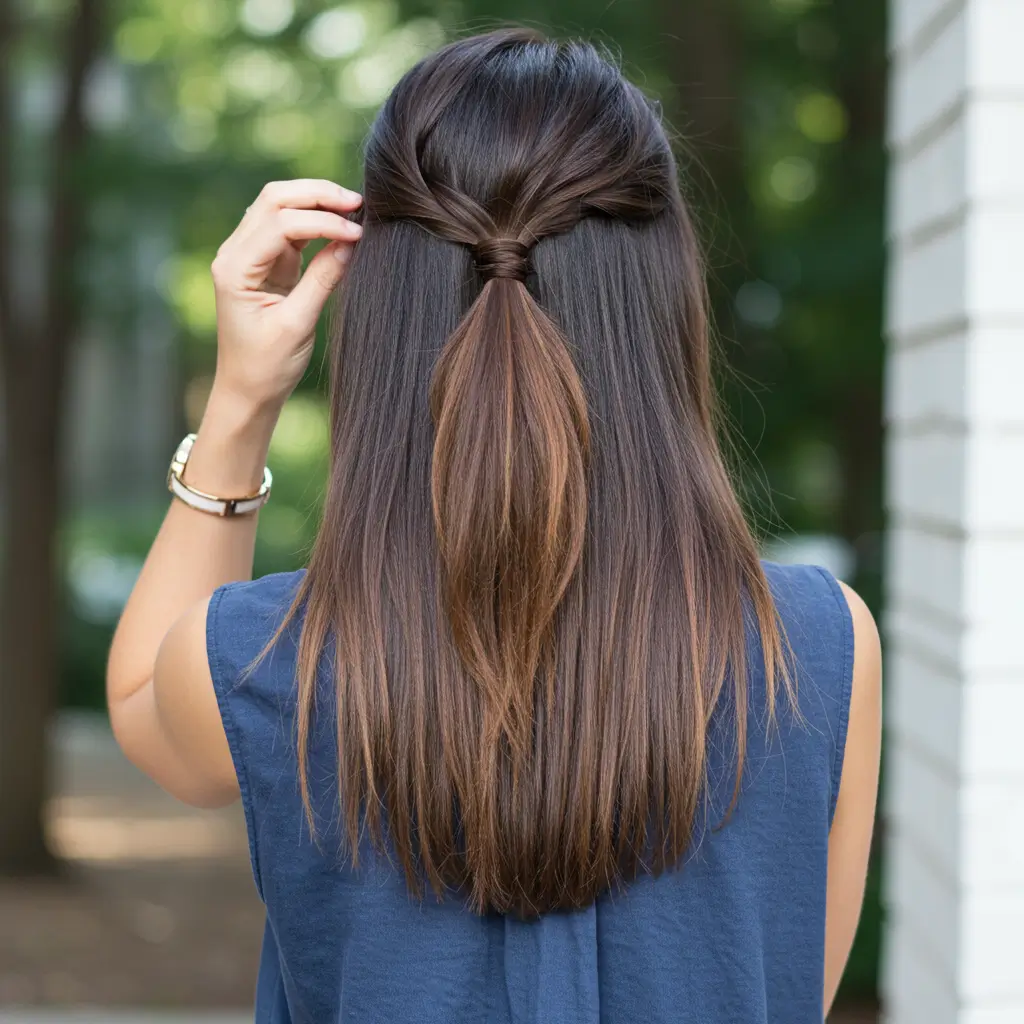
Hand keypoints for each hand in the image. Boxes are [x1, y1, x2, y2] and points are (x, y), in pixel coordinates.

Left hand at [210, 179, 362, 411]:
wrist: (247, 389)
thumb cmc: (267, 366)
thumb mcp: (298, 325)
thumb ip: (323, 280)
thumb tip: (350, 243)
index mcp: (235, 268)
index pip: (281, 224)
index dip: (323, 222)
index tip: (358, 234)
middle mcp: (235, 253)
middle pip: (275, 199)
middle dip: (317, 195)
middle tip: (358, 203)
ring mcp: (249, 254)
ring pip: (280, 206)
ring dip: (316, 202)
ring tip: (353, 210)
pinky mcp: (266, 262)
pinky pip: (289, 228)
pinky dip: (314, 221)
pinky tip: (340, 226)